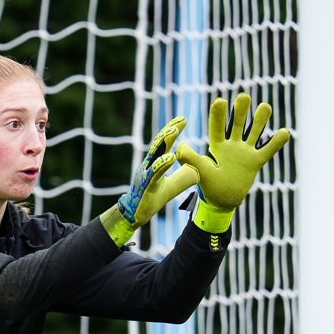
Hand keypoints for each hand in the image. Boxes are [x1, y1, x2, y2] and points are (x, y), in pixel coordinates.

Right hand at [101, 117, 198, 245]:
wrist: (136, 215)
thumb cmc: (151, 199)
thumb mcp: (172, 186)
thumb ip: (183, 177)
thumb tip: (198, 169)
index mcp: (154, 163)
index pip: (164, 143)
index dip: (172, 131)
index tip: (183, 119)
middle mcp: (148, 164)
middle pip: (159, 143)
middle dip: (169, 130)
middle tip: (181, 119)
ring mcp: (145, 173)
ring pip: (155, 154)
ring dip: (164, 141)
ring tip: (174, 130)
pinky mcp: (145, 185)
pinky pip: (153, 173)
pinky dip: (161, 164)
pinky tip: (170, 157)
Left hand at [175, 93, 289, 231]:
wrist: (224, 200)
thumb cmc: (209, 186)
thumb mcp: (200, 173)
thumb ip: (192, 160)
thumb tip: (180, 147)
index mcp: (217, 145)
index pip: (217, 127)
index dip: (218, 115)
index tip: (220, 101)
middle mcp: (232, 144)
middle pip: (237, 124)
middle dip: (240, 111)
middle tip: (243, 97)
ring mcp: (245, 151)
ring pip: (254, 132)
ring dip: (260, 120)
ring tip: (265, 107)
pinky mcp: (256, 161)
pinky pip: (267, 150)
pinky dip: (276, 142)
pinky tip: (285, 131)